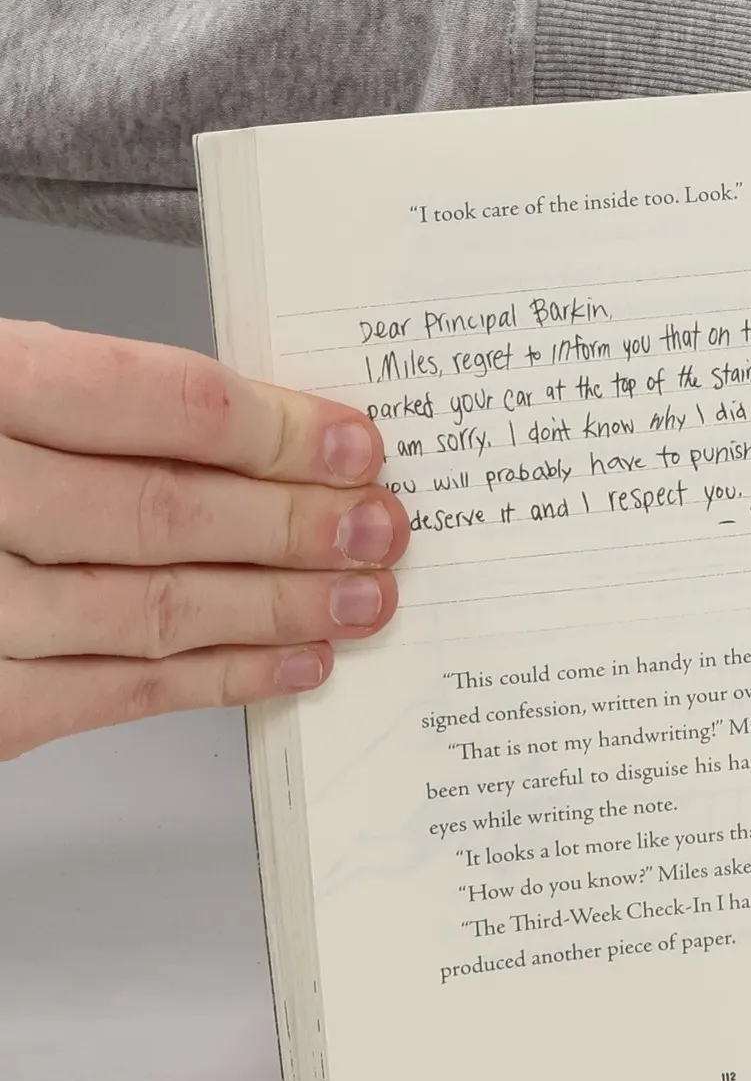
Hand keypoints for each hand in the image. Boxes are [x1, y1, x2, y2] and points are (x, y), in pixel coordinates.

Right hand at [0, 320, 407, 759]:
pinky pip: (116, 692)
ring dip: (278, 609)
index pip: (149, 400)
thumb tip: (277, 437)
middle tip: (383, 529)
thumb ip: (104, 403)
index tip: (357, 446)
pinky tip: (295, 664)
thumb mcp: (3, 388)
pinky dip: (221, 680)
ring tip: (363, 599)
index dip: (272, 428)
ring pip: (152, 609)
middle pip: (161, 512)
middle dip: (295, 527)